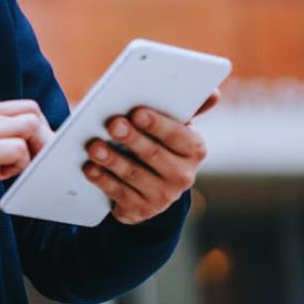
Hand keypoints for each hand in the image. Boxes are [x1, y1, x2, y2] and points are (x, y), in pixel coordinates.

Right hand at [0, 100, 53, 197]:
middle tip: (33, 160)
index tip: (35, 148)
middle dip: (42, 137)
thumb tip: (10, 151)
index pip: (23, 107)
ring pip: (31, 127)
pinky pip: (19, 151)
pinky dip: (15, 167)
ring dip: (30, 152)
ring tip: (10, 168)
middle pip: (33, 112)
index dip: (36, 128)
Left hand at [81, 90, 219, 224]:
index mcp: (194, 148)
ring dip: (112, 159)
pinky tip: (90, 168)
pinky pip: (119, 194)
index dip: (157, 124)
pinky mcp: (141, 210)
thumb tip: (213, 92)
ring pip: (133, 174)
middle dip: (132, 138)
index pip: (178, 135)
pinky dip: (103, 180)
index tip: (137, 113)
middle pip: (153, 154)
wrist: (149, 184)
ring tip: (93, 146)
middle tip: (112, 123)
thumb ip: (187, 106)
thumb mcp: (172, 124)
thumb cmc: (158, 141)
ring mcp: (162, 196)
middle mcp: (183, 176)